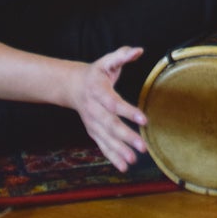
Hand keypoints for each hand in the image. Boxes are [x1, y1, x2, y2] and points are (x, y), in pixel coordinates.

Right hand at [69, 46, 147, 171]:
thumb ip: (122, 55)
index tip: (143, 119)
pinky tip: (125, 166)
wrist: (73, 86)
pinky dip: (113, 157)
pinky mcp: (93, 131)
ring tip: (134, 160)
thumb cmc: (96, 72)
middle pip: (110, 125)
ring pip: (106, 139)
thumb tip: (138, 50)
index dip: (128, 111)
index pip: (114, 103)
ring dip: (120, 151)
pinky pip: (103, 146)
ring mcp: (92, 123)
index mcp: (98, 91)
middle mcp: (94, 110)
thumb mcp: (107, 60)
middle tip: (142, 146)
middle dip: (126, 137)